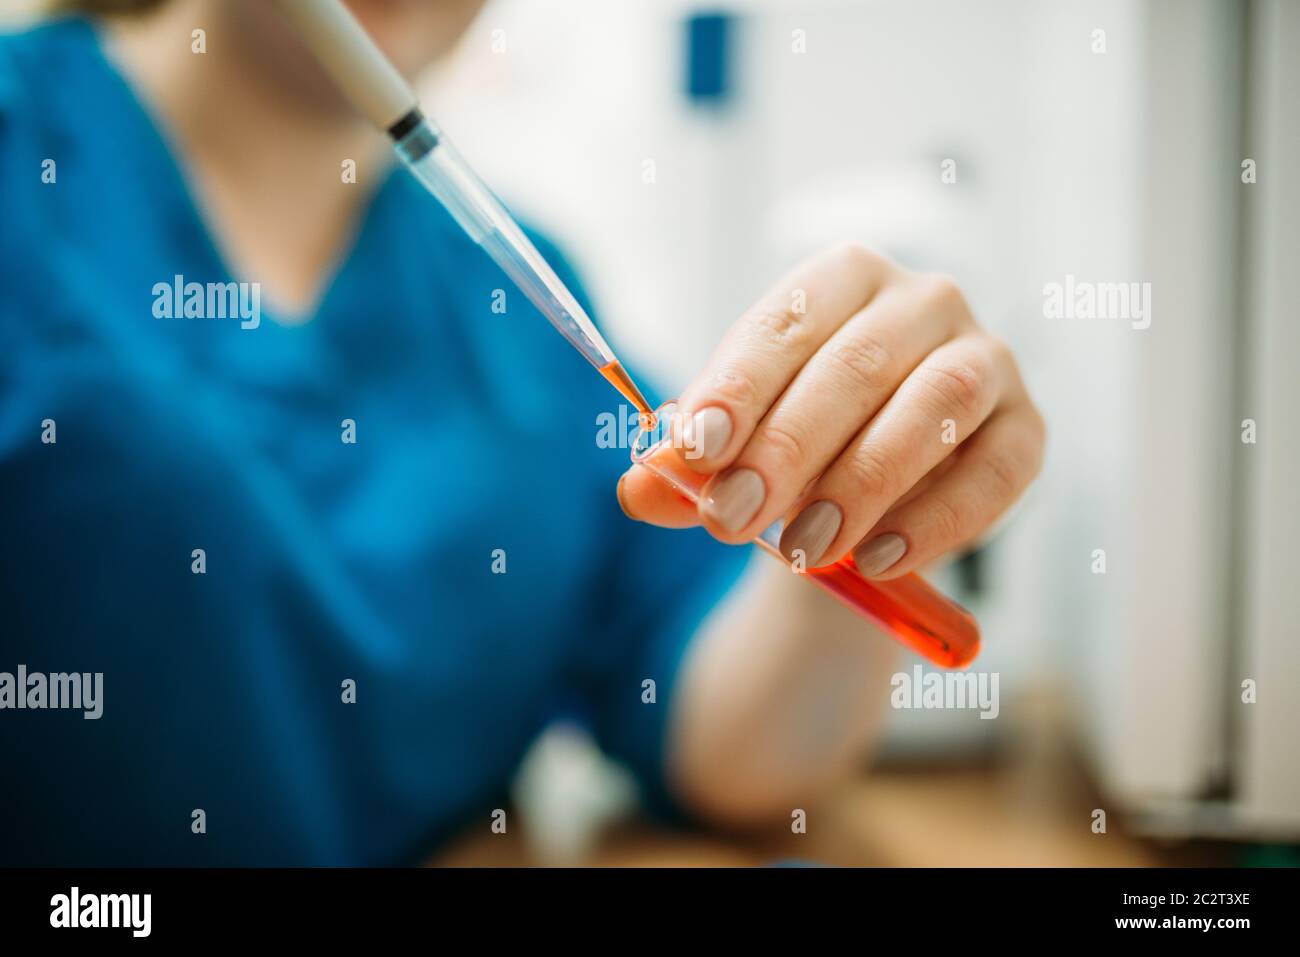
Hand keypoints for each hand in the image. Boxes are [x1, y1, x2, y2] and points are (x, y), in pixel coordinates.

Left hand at [618, 244, 1044, 578]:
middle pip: (857, 366)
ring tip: (804, 549)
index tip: (693, 451)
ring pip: (933, 408)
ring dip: (863, 483)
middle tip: (733, 520)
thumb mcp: (736, 445)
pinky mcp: (1027, 429)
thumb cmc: (799, 441)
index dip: (738, 386)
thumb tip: (638, 487)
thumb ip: (691, 464)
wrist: (875, 482)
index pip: (788, 322)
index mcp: (843, 278)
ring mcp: (987, 359)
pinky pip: (994, 473)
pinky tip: (877, 560)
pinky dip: (937, 521)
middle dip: (787, 449)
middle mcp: (924, 300)